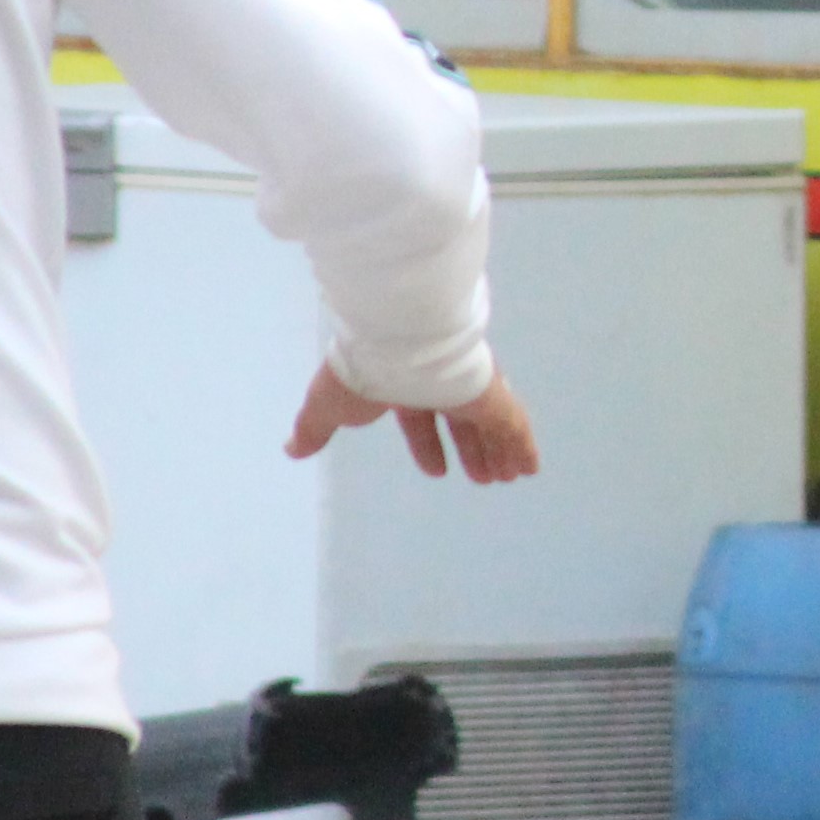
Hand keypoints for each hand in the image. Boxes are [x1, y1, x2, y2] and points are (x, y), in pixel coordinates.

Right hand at [289, 364, 540, 483]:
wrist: (392, 340)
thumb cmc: (359, 374)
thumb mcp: (326, 407)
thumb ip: (313, 429)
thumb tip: (290, 449)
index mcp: (402, 385)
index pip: (420, 420)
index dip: (427, 447)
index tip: (437, 472)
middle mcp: (439, 383)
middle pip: (462, 424)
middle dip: (471, 451)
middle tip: (481, 479)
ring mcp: (469, 386)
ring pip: (490, 426)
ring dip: (497, 453)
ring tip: (504, 479)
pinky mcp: (491, 393)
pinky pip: (514, 424)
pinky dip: (522, 446)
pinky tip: (529, 468)